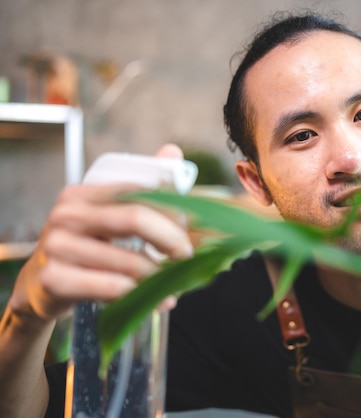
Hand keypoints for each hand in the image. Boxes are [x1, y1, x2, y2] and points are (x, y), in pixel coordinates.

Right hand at [6, 144, 193, 322]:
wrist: (42, 286)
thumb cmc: (86, 247)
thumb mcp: (108, 215)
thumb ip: (142, 187)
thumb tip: (173, 151)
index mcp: (83, 193)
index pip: (138, 191)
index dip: (173, 210)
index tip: (193, 228)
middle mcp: (67, 214)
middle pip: (134, 219)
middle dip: (172, 239)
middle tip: (187, 256)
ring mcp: (57, 247)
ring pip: (128, 261)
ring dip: (160, 276)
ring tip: (175, 284)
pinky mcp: (55, 280)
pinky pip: (113, 288)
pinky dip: (143, 296)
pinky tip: (158, 302)